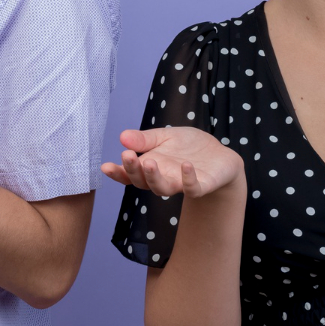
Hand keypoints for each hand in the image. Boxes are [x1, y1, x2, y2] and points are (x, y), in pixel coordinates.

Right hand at [101, 126, 243, 198]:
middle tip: (128, 156)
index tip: (106, 166)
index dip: (118, 173)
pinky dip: (188, 179)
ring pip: (163, 189)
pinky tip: (186, 165)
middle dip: (134, 171)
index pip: (130, 174)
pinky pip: (193, 188)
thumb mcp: (164, 137)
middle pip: (143, 182)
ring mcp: (181, 184)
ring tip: (149, 162)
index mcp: (151, 168)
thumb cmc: (188, 147)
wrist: (219, 156)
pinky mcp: (202, 186)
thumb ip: (144, 139)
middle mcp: (163, 179)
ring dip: (154, 177)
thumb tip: (122, 136)